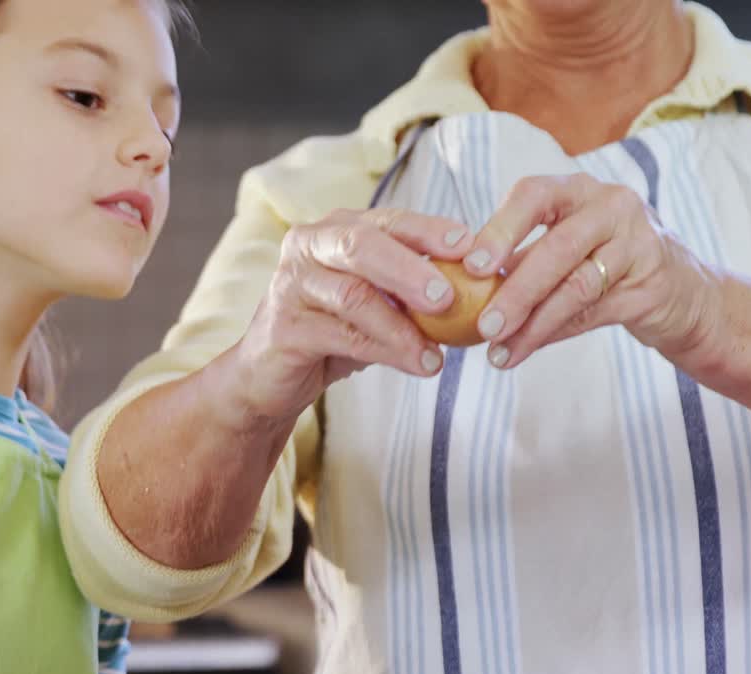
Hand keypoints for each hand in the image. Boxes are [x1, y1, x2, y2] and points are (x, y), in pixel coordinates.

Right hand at [230, 208, 473, 421]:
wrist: (269, 374)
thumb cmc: (331, 329)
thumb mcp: (377, 302)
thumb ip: (413, 290)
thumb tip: (480, 287)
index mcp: (335, 229)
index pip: (388, 222)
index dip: (429, 231)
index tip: (469, 247)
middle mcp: (308, 246)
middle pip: (362, 246)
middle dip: (410, 269)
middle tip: (448, 296)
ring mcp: (290, 285)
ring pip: (353, 296)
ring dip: (402, 326)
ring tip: (439, 351)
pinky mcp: (284, 327)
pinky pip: (342, 336)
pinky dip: (385, 351)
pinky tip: (418, 364)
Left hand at [464, 174, 723, 368]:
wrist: (681, 293)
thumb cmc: (605, 265)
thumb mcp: (564, 250)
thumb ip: (522, 260)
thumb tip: (458, 287)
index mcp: (579, 190)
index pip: (534, 195)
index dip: (500, 228)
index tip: (470, 265)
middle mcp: (612, 206)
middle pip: (558, 246)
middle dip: (515, 288)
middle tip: (482, 323)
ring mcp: (638, 243)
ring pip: (576, 285)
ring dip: (531, 321)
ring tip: (497, 348)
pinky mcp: (651, 284)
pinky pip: (594, 312)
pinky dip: (553, 334)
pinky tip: (523, 350)